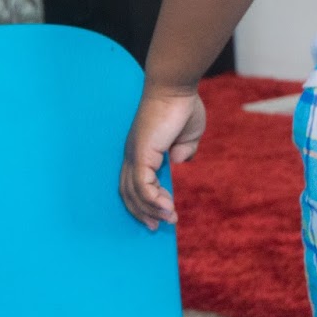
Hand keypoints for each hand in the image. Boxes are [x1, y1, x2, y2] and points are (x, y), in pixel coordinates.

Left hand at [120, 87, 205, 228]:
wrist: (177, 88)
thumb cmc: (182, 107)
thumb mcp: (187, 137)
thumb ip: (183, 152)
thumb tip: (179, 163)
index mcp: (140, 152)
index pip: (134, 183)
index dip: (142, 202)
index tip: (156, 216)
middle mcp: (132, 155)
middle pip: (128, 192)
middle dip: (141, 212)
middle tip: (155, 227)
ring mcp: (134, 155)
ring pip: (135, 192)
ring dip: (151, 209)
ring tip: (168, 220)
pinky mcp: (141, 154)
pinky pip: (143, 185)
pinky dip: (153, 199)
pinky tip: (167, 208)